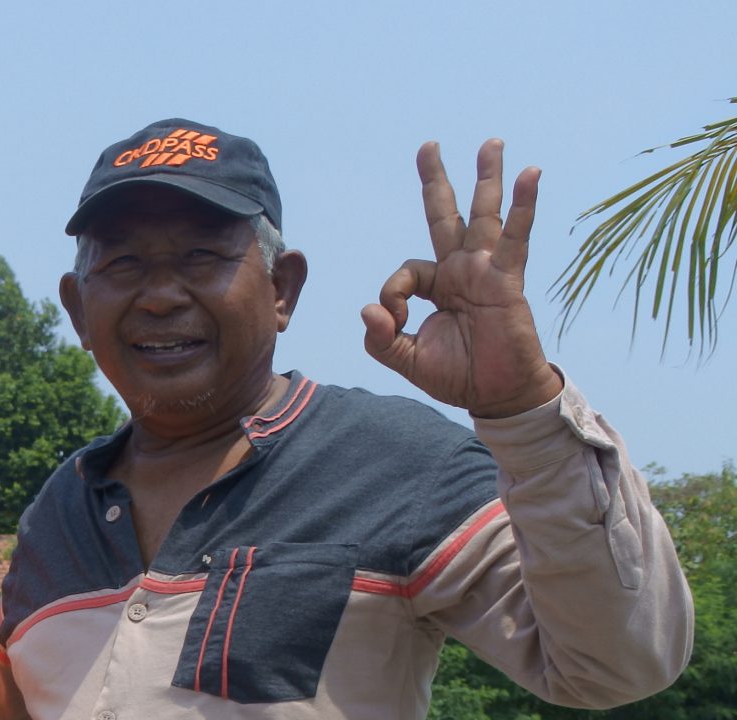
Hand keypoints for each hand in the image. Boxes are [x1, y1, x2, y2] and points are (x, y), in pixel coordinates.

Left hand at [362, 140, 564, 418]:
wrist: (495, 394)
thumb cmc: (455, 376)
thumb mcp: (406, 359)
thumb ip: (381, 338)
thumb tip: (368, 309)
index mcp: (435, 287)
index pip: (405, 273)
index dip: (392, 294)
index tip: (393, 320)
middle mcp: (460, 271)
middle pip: (445, 215)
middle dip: (436, 181)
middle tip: (428, 146)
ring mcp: (486, 271)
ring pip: (483, 215)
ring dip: (487, 178)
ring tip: (491, 143)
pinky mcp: (508, 279)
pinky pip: (516, 236)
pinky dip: (524, 205)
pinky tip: (530, 174)